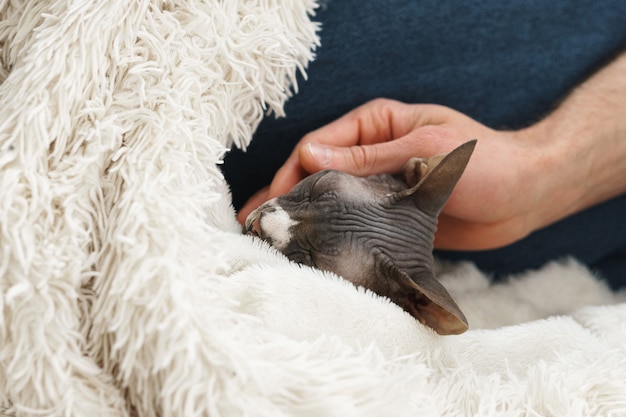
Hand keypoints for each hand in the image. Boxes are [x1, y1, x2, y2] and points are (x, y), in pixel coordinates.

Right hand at [240, 51, 625, 250]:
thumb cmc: (486, 162)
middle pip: (317, 174)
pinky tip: (313, 251)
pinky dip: (332, 233)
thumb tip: (308, 155)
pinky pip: (353, 221)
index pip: (318, 145)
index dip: (289, 173)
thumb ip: (367, 156)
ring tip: (271, 242)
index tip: (271, 202)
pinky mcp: (389, 214)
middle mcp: (372, 153)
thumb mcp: (424, 150)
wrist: (526, 196)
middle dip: (286, 198)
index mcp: (376, 125)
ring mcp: (378, 185)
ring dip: (304, 218)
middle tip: (254, 227)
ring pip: (331, 200)